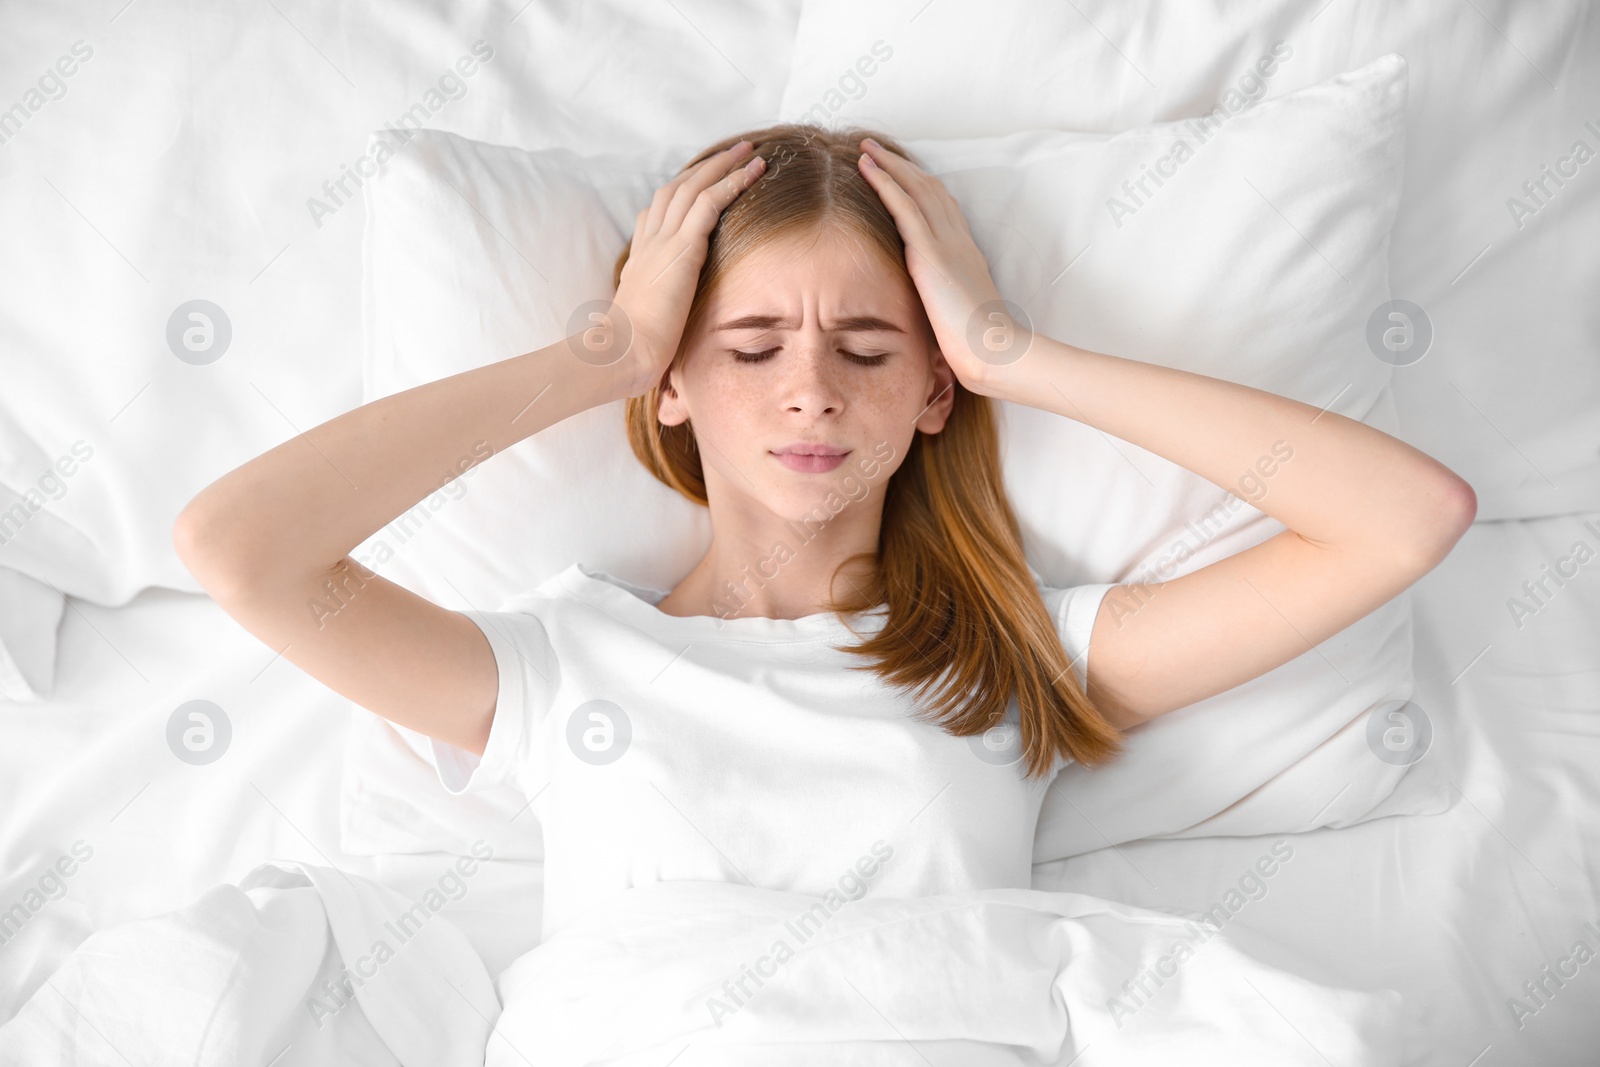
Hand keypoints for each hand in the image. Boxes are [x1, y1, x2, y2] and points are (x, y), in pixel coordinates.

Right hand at [605, 140, 766, 397]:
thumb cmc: (631, 354)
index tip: (699, 182)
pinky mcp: (682, 249)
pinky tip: (754, 171)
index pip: (656, 214)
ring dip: (723, 164)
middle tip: (732, 152)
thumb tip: (670, 346)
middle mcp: (649, 243)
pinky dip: (732, 181)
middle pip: (675, 190)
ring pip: (694, 187)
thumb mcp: (646, 330)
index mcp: (639, 260)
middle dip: (704, 167)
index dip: (678, 194)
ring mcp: (663, 242)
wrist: (621, 353)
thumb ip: (659, 323)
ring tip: (749, 150)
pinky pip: (710, 202)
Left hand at [855, 138, 1023, 394]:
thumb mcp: (958, 317)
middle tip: (876, 148)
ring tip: (866, 148)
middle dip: (902, 166)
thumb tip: (931, 315)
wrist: (995, 351)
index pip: (942, 209)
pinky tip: (867, 168)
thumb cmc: (979, 347)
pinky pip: (905, 207)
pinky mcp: (931, 253)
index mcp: (966, 254)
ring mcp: (947, 243)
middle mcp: (959, 240)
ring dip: (889, 164)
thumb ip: (944, 304)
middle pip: (930, 189)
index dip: (920, 186)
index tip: (901, 173)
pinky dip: (885, 183)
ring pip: (916, 189)